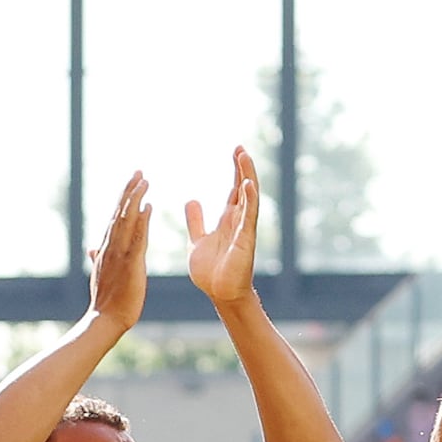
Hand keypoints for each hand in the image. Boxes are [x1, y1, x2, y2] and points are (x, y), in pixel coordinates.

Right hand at [86, 171, 154, 329]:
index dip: (123, 199)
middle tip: (139, 172)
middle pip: (120, 212)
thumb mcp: (101, 274)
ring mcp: (119, 253)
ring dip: (135, 199)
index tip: (132, 183)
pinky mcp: (130, 263)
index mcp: (106, 248)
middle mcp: (110, 246)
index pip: (116, 218)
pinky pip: (136, 238)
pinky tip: (148, 207)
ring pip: (126, 220)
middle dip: (129, 191)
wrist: (105, 319)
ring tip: (144, 181)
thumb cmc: (107, 300)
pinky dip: (141, 221)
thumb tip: (91, 247)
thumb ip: (97, 257)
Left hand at [186, 148, 263, 311]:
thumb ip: (196, 221)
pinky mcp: (245, 240)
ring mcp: (244, 229)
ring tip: (244, 156)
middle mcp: (238, 221)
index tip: (235, 151)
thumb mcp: (197, 240)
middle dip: (242, 167)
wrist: (219, 294)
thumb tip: (191, 201)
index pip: (234, 190)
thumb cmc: (211, 272)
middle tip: (240, 147)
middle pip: (243, 188)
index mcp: (227, 220)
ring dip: (247, 176)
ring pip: (249, 197)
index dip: (235, 170)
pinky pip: (249, 216)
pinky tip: (248, 183)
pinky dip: (250, 199)